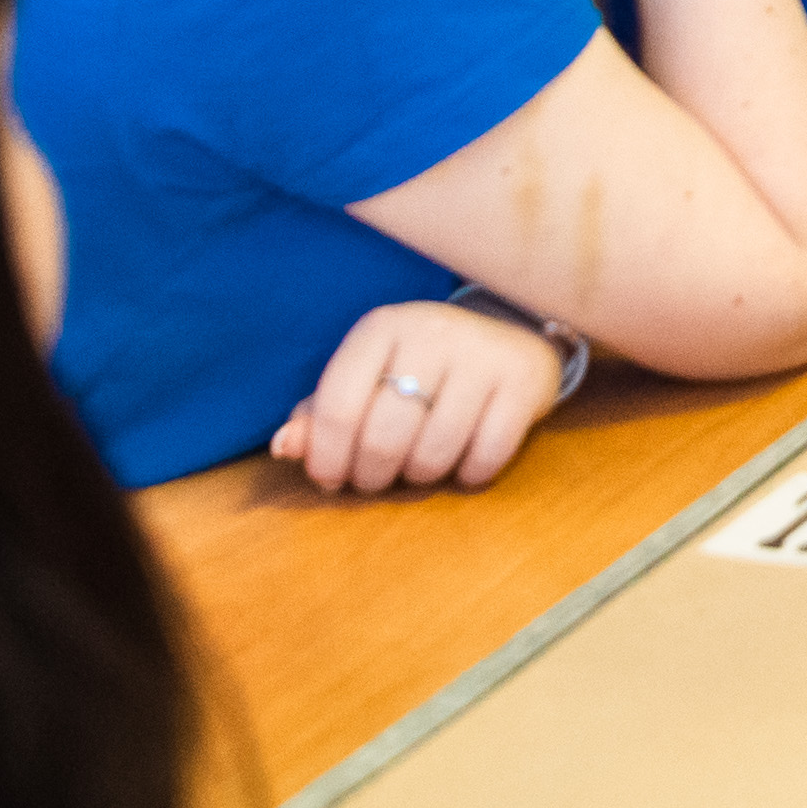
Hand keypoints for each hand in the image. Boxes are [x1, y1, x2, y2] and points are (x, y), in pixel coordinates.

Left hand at [272, 300, 567, 493]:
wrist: (512, 334)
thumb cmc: (425, 365)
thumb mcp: (371, 376)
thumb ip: (322, 413)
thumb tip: (283, 447)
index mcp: (382, 328)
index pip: (337, 407)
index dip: (325, 457)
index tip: (329, 479)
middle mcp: (431, 333)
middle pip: (383, 438)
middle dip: (371, 475)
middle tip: (375, 479)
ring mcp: (481, 356)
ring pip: (433, 454)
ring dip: (420, 477)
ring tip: (420, 466)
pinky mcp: (522, 382)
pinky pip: (485, 456)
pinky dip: (469, 474)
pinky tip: (465, 460)